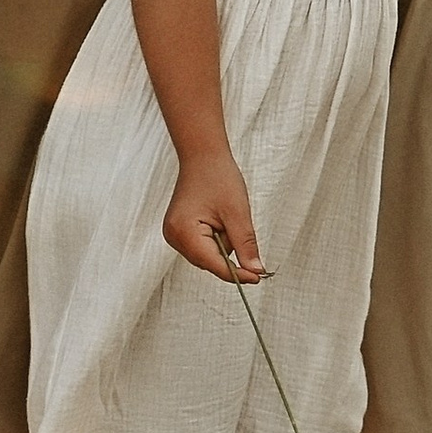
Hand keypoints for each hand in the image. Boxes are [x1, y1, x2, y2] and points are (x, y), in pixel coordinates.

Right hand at [164, 148, 264, 280]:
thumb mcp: (237, 213)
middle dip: (228, 251)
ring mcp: (174, 234)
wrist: (203, 155)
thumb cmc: (218, 176)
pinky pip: (202, 246)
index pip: (213, 265)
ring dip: (222, 243)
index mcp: (184, 232)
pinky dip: (215, 238)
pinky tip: (218, 218)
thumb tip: (255, 271)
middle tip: (236, 224)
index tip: (257, 277)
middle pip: (209, 262)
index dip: (237, 273)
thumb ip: (245, 245)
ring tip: (224, 215)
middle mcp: (173, 237)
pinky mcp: (179, 231)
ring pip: (207, 256)